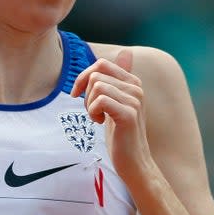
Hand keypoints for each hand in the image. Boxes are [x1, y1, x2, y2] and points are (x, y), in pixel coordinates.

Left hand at [70, 49, 152, 183]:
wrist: (133, 162)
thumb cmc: (120, 134)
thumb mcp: (116, 103)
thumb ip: (117, 79)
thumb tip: (126, 52)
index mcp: (132, 82)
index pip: (101, 64)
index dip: (84, 77)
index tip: (77, 95)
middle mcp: (136, 88)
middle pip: (95, 75)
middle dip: (85, 93)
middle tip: (92, 111)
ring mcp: (134, 100)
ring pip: (96, 86)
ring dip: (89, 105)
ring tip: (98, 118)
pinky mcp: (129, 114)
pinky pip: (100, 100)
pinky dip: (93, 112)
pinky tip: (100, 123)